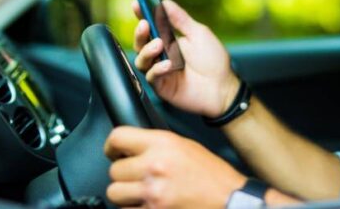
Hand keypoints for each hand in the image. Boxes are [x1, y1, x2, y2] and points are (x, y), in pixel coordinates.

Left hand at [105, 126, 244, 208]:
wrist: (227, 199)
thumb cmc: (210, 174)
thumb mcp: (183, 146)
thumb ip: (155, 145)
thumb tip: (132, 148)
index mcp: (162, 144)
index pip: (118, 137)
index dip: (112, 146)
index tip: (114, 152)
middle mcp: (154, 166)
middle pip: (114, 170)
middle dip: (124, 174)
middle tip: (137, 176)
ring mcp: (152, 192)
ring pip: (115, 193)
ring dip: (125, 194)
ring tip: (142, 192)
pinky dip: (134, 208)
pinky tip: (149, 203)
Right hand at [134, 0, 238, 116]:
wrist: (223, 87)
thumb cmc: (213, 60)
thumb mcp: (198, 33)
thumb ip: (180, 19)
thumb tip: (164, 2)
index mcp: (169, 40)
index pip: (151, 26)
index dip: (141, 15)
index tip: (136, 3)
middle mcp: (162, 55)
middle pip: (141, 44)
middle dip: (140, 33)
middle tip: (145, 25)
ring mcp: (160, 71)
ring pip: (141, 60)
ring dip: (147, 50)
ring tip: (159, 44)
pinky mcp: (162, 87)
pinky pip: (151, 77)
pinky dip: (157, 69)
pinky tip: (167, 65)